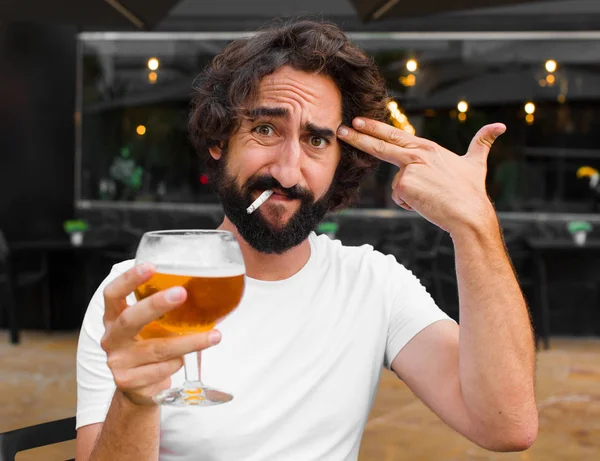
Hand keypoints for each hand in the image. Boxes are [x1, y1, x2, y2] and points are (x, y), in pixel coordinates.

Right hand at [101, 263, 221, 405]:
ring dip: (190, 342)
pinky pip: (163, 369)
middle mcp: (111, 338)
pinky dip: (178, 363)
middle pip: (131, 319)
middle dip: (157, 305)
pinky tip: (183, 360)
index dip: (128, 280)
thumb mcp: (150, 326)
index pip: (113, 294)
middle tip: (182, 293)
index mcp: (114, 318)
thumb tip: (203, 288)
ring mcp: (118, 362)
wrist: (139, 390)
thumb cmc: (149, 347)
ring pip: (158, 349)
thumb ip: (162, 311)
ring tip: (214, 336)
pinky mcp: (129, 383)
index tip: (151, 267)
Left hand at [337, 118, 504, 234]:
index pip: (395, 135)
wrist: (469, 214)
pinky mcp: (404, 184)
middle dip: (359, 136)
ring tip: (431, 197)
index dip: (375, 128)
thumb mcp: (476, 163)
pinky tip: (425, 203)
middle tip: (342, 129)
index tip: (358, 121)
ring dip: (411, 196)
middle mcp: (416, 154)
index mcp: (427, 147)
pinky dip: (411, 205)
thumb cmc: (470, 191)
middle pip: (381, 144)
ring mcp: (409, 169)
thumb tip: (500, 127)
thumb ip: (482, 143)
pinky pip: (400, 198)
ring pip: (398, 185)